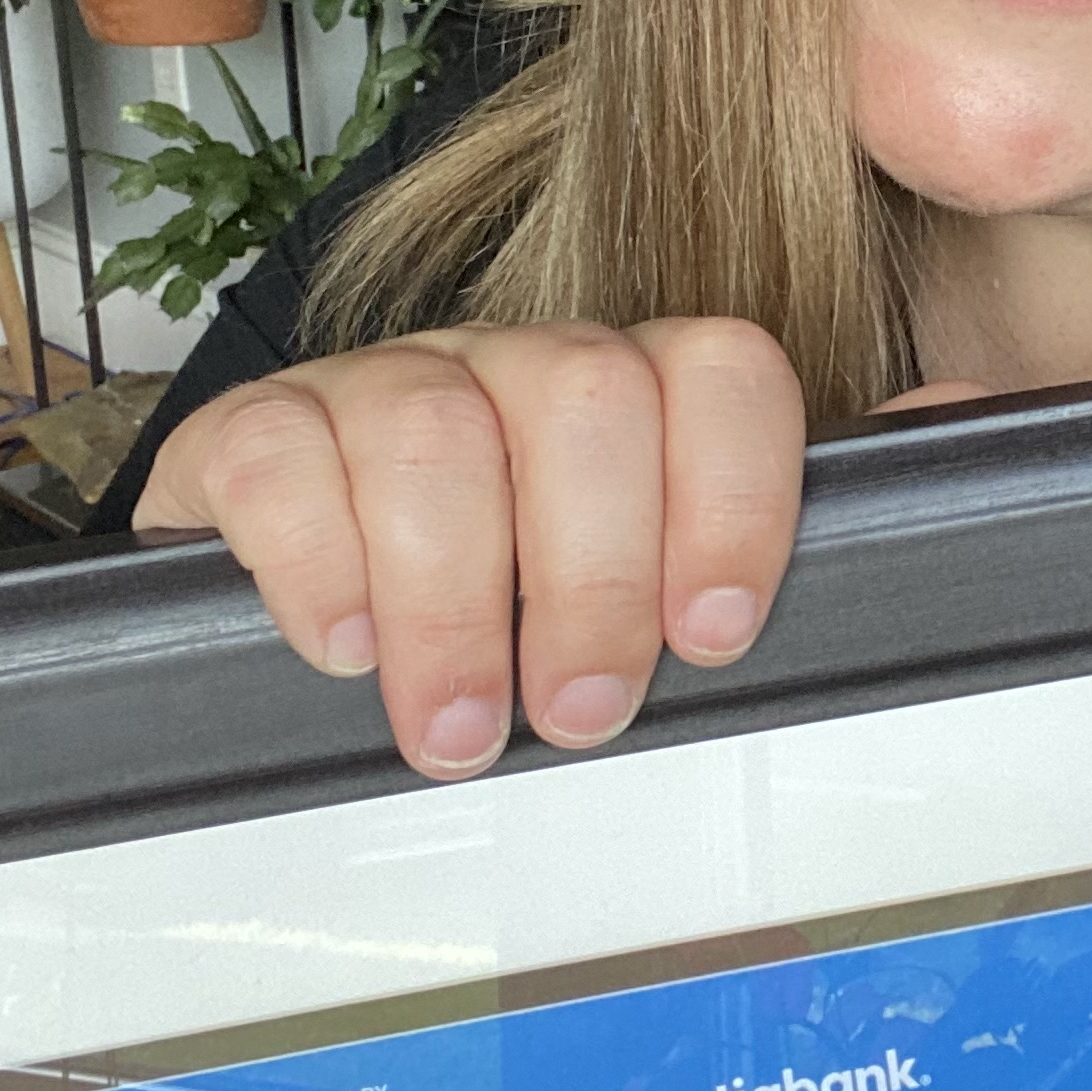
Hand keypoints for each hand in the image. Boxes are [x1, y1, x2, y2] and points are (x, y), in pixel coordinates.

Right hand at [132, 320, 809, 775]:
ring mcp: (380, 382)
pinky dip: (320, 566)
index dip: (732, 499)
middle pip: (584, 398)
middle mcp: (508, 368)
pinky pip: (282, 458)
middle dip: (594, 577)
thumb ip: (712, 581)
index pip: (718, 373)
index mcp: (620, 392)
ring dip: (455, 603)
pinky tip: (346, 649)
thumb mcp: (611, 604)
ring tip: (459, 723)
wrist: (284, 587)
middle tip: (580, 711)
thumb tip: (836, 542)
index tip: (713, 633)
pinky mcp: (255, 426)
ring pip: (434, 430)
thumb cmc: (481, 609)